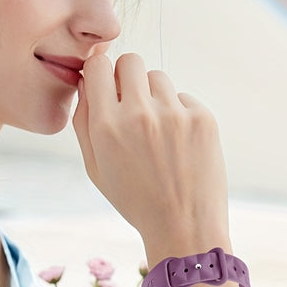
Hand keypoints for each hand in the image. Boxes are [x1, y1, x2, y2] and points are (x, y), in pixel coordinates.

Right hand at [73, 53, 230, 264]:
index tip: (106, 84)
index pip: (98, 65)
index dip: (100, 72)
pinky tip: (178, 143)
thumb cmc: (134, 199)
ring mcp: (174, 113)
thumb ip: (84, 121)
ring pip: (158, 77)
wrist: (184, 226)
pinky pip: (183, 97)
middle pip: (130, 60)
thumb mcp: (95, 167)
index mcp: (107, 126)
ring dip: (153, 95)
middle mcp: (140, 113)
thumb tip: (88, 82)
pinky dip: (178, 113)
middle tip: (130, 102)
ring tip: (157, 130)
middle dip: (126, 76)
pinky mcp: (202, 117)